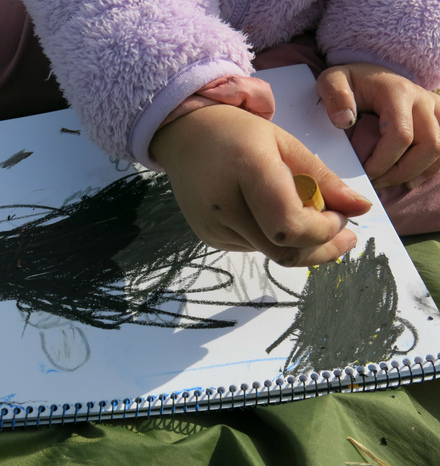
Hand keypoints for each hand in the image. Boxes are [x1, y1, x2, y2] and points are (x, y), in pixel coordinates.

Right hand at [150, 105, 371, 266]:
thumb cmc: (238, 133)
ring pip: (270, 252)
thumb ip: (323, 178)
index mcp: (246, 169)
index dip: (322, 231)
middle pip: (283, 250)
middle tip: (344, 237)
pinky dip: (272, 238)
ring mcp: (211, 225)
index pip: (289, 224)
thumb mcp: (285, 143)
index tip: (340, 217)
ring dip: (297, 241)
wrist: (184, 136)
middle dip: (321, 249)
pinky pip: (252, 248)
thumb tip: (362, 209)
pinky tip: (268, 213)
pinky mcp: (207, 237)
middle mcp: (223, 204)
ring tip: (301, 213)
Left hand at [317, 63, 439, 189]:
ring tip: (388, 182)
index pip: (401, 135)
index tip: (363, 172)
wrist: (369, 75)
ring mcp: (435, 110)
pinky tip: (408, 180)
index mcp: (397, 92)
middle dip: (401, 172)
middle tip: (375, 182)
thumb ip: (334, 95)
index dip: (383, 161)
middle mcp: (422, 100)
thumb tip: (345, 121)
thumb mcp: (331, 80)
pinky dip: (428, 169)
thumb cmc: (349, 83)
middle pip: (429, 146)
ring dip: (416, 172)